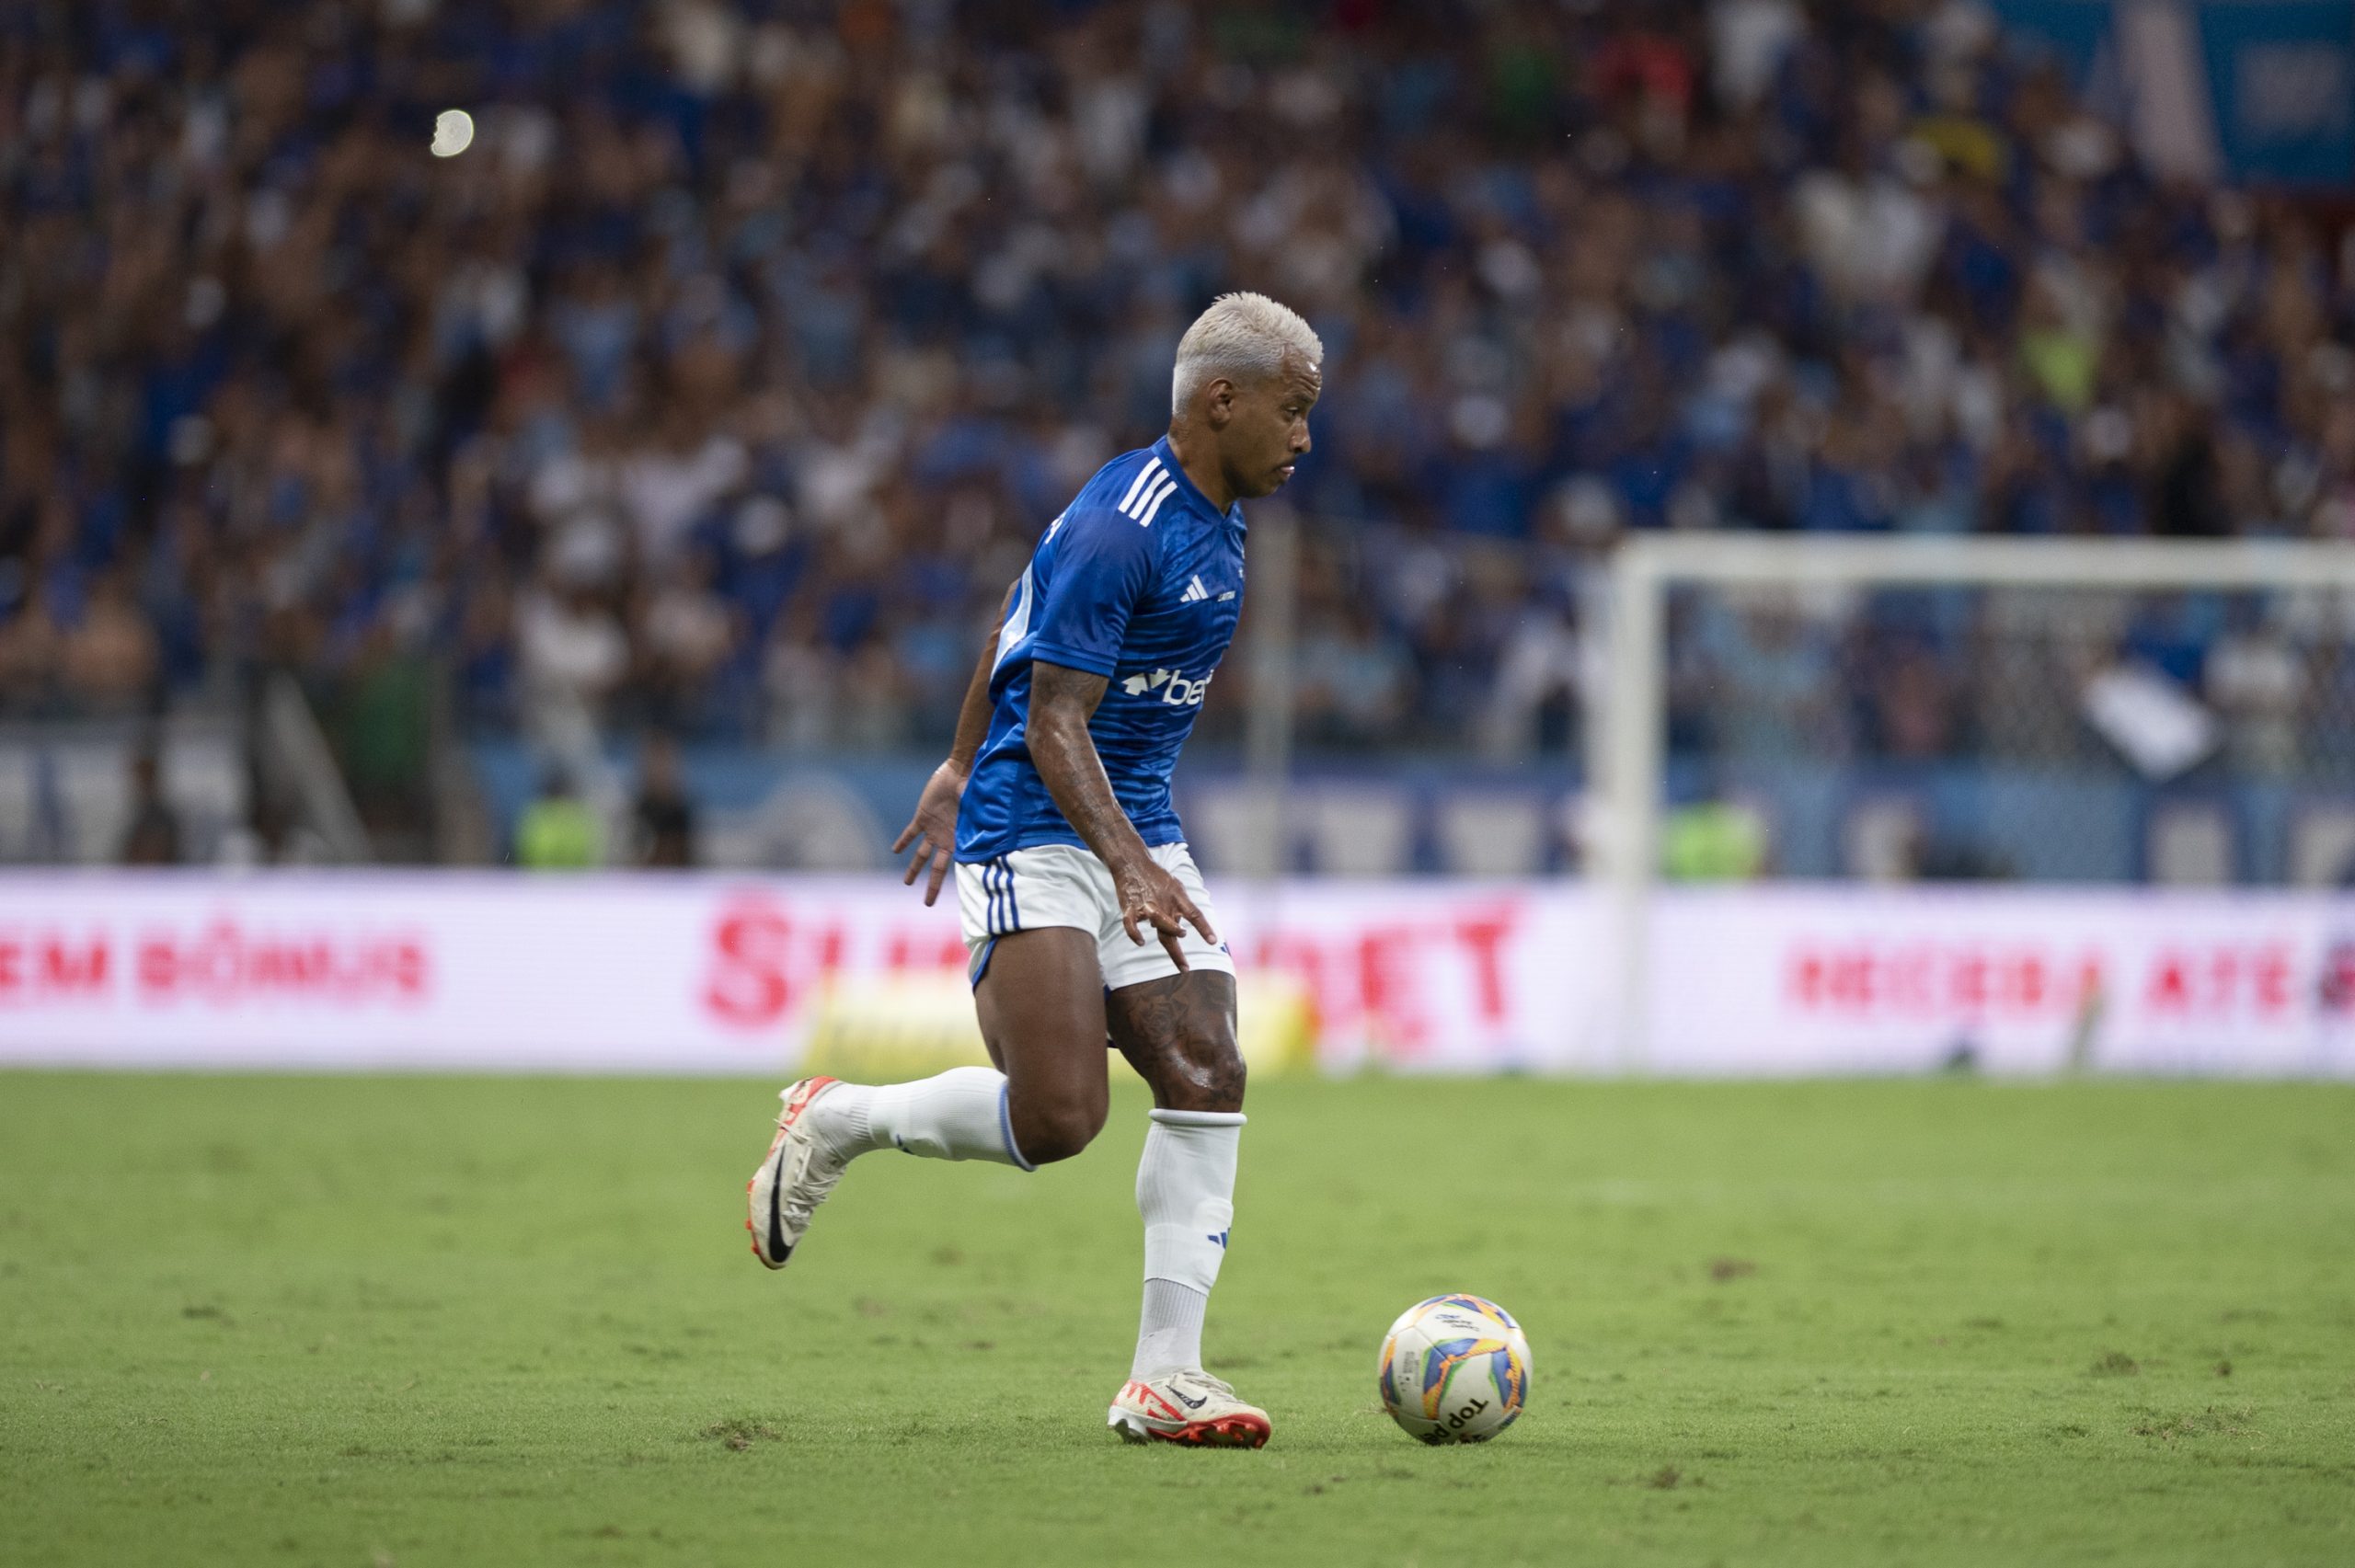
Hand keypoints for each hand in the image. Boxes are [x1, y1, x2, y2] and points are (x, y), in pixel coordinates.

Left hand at [892, 762, 966, 905]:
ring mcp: (933, 830)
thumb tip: (991, 830)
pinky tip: (895, 850)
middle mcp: (946, 839)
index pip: (956, 865)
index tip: (954, 897)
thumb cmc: (973, 787)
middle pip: (936, 868)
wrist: (960, 771)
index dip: (953, 880)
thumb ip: (980, 821)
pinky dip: (903, 842)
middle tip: (927, 904)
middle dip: (931, 886)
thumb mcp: (978, 807)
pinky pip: (910, 833)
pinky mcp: (922, 818)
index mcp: (960, 840)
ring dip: (913, 869)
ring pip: (921, 855)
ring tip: (907, 883)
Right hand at [1113, 857, 1218, 971]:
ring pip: (1158, 923)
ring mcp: (1146, 906)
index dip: (1205, 928)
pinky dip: (1134, 934)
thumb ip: (1182, 907)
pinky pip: (1131, 925)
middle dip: (1179, 951)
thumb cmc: (1157, 878)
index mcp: (1177, 898)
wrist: (1132, 863)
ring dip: (1168, 932)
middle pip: (1174, 929)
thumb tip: (1182, 929)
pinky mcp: (1130, 908)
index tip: (1214, 942)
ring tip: (1177, 941)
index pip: (1194, 914)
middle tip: (1185, 968)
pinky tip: (1141, 942)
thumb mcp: (1176, 887)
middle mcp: (1163, 903)